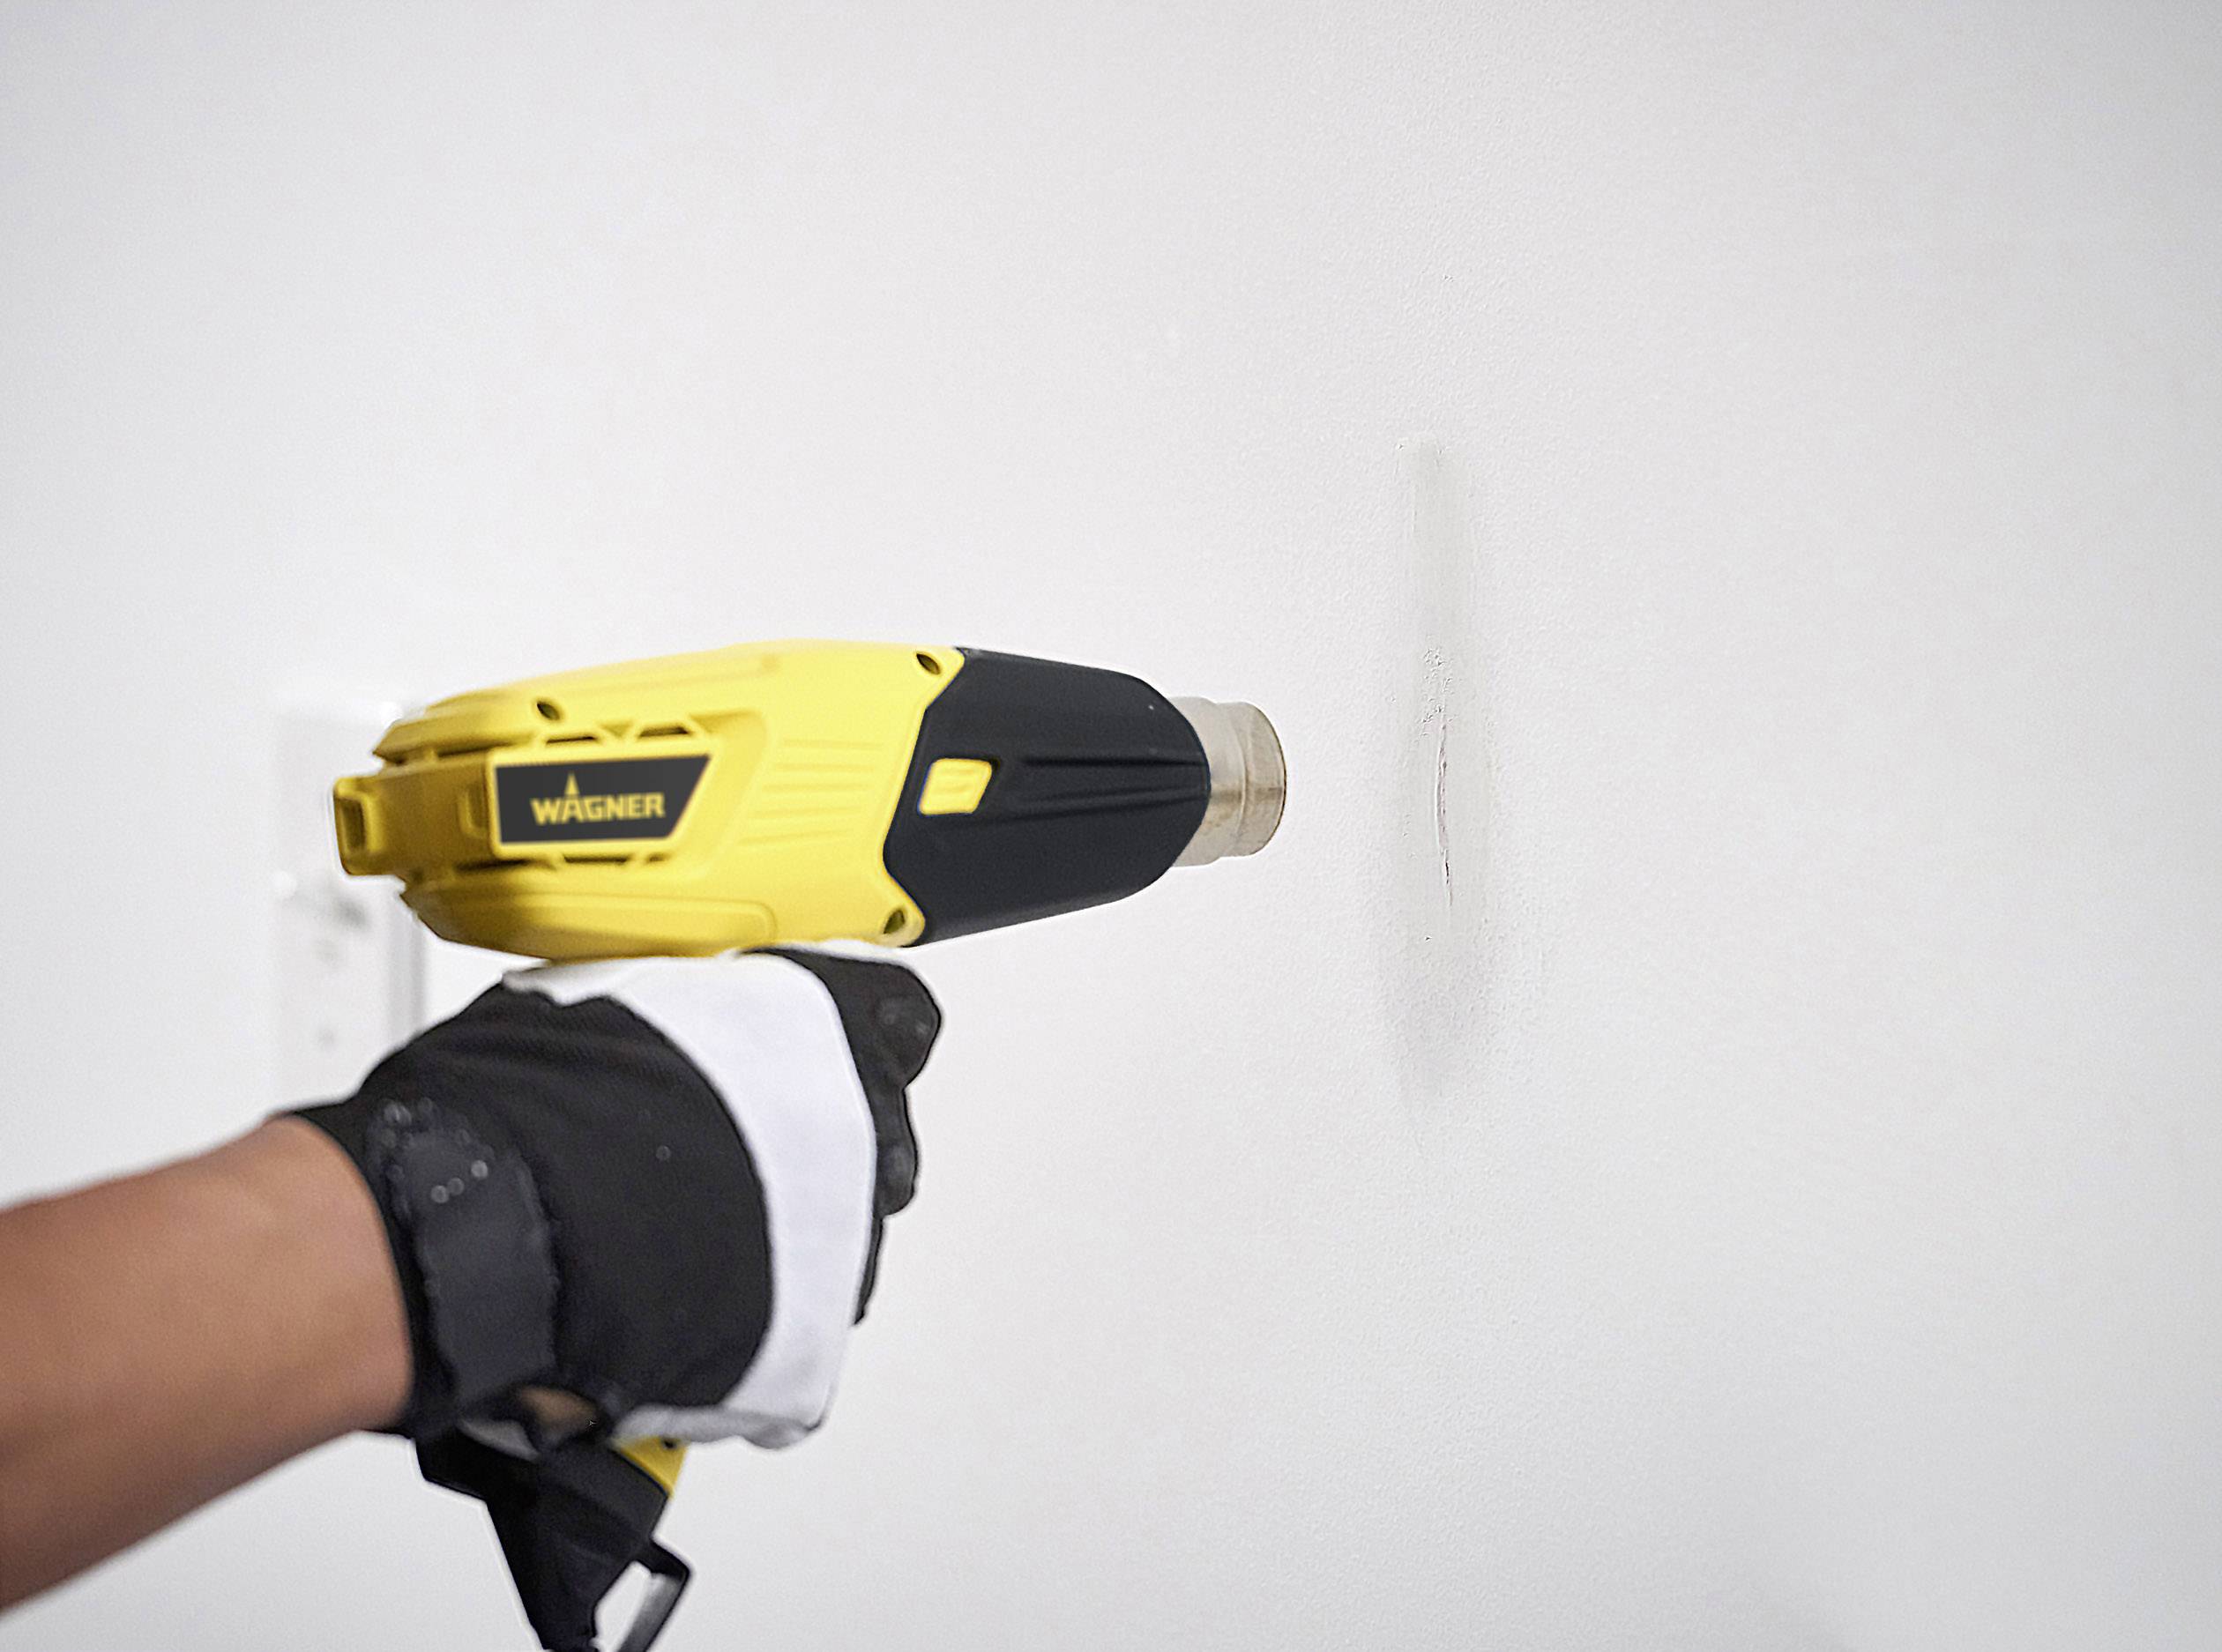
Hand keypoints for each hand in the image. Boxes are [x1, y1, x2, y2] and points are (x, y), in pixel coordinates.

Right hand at [290, 949, 939, 1449]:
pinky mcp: (809, 1355)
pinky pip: (792, 1349)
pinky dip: (740, 1345)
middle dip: (802, 1157)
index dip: (839, 1042)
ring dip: (772, 1251)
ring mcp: (845, 1249)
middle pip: (870, 1142)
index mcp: (823, 1026)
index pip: (896, 1017)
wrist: (482, 1240)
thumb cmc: (519, 1111)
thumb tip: (661, 1023)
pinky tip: (662, 1325)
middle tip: (706, 1167)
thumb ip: (674, 1013)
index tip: (799, 1059)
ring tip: (667, 1255)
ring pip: (835, 1250)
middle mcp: (860, 1133)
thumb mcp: (599, 1002)